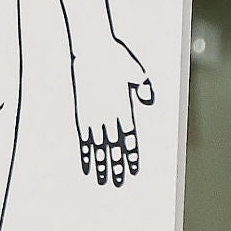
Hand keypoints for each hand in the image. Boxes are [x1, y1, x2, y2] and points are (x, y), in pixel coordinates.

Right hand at [71, 35, 153, 186]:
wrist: (93, 49)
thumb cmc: (116, 57)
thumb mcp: (137, 71)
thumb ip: (144, 87)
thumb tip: (148, 99)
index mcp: (125, 109)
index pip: (131, 139)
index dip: (132, 156)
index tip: (133, 169)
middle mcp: (110, 116)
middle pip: (115, 149)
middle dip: (117, 166)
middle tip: (118, 181)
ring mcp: (94, 116)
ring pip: (99, 148)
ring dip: (102, 164)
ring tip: (103, 179)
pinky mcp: (81, 112)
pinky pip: (83, 139)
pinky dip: (85, 153)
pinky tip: (86, 164)